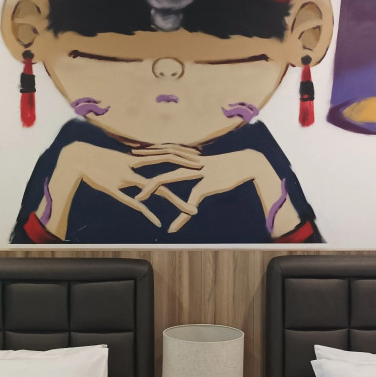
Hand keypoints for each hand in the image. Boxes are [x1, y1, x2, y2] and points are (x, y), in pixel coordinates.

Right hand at [40, 142, 198, 237]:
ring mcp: (126, 177)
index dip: (183, 154)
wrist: (76, 158)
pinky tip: (159, 222)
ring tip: (191, 211)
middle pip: (167, 167)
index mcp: (136, 156)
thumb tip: (144, 159)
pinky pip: (134, 202)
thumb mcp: (119, 157)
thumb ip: (134, 160)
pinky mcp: (116, 189)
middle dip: (187, 170)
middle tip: (206, 174)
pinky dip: (147, 212)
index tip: (200, 156)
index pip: (166, 152)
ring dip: (176, 200)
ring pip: (156, 188)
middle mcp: (135, 165)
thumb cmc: (98, 158)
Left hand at [135, 149, 299, 234]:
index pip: (167, 148)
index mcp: (192, 155)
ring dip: (153, 187)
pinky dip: (181, 217)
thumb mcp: (211, 164)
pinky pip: (190, 202)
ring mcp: (199, 173)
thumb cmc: (230, 165)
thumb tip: (192, 168)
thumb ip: (198, 166)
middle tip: (127, 161)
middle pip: (164, 157)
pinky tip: (172, 228)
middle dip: (145, 160)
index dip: (150, 148)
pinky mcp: (207, 185)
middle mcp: (193, 161)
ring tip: (138, 197)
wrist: (248, 164)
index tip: (135, 148)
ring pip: (171, 178)